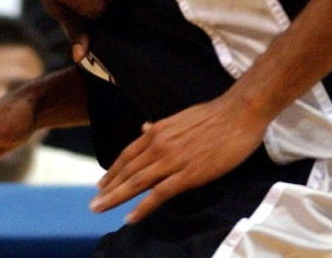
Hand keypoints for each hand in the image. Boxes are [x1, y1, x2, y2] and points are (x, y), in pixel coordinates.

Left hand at [90, 94, 267, 222]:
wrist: (237, 114)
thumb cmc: (213, 115)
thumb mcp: (179, 118)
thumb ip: (160, 128)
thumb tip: (144, 129)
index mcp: (157, 131)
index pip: (127, 155)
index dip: (113, 171)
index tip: (101, 184)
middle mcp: (158, 146)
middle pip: (127, 171)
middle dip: (108, 189)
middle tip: (94, 204)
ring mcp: (172, 160)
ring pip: (137, 183)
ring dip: (116, 198)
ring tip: (101, 209)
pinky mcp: (188, 174)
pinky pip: (160, 194)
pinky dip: (143, 207)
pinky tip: (130, 217)